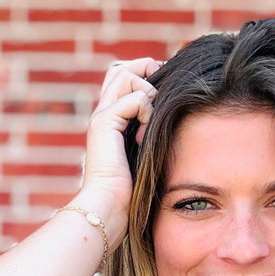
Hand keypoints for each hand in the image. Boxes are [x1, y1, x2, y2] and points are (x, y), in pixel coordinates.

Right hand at [82, 58, 159, 216]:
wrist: (108, 207)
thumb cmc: (130, 191)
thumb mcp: (146, 156)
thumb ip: (152, 135)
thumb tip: (173, 120)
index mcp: (110, 121)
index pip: (122, 78)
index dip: (144, 75)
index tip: (165, 92)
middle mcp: (102, 114)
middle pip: (120, 68)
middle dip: (145, 69)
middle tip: (163, 89)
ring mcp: (101, 117)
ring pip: (124, 74)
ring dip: (147, 88)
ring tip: (152, 117)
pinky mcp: (103, 124)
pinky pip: (133, 98)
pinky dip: (147, 109)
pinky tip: (146, 133)